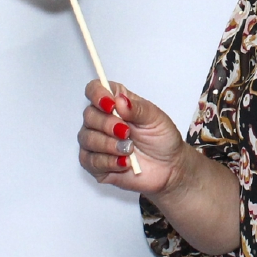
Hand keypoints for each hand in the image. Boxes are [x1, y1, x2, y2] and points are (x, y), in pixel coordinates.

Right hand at [77, 80, 186, 195]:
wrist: (169, 167)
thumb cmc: (162, 139)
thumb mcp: (156, 119)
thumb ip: (138, 109)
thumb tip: (120, 100)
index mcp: (117, 103)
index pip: (95, 89)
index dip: (97, 95)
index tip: (110, 105)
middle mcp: (103, 120)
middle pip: (89, 115)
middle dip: (106, 124)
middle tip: (126, 132)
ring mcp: (97, 142)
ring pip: (86, 138)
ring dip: (108, 144)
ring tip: (129, 150)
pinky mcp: (96, 163)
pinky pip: (89, 161)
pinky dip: (108, 161)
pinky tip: (124, 162)